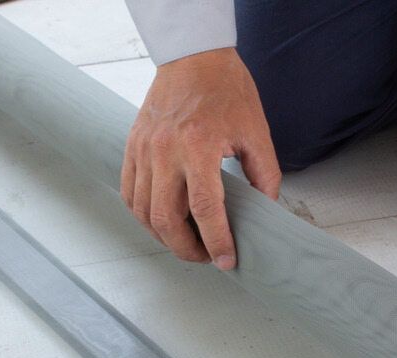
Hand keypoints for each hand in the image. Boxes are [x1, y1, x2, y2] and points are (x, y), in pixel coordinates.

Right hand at [121, 48, 280, 269]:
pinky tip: (164, 223)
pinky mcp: (132, 148)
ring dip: (165, 238)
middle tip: (207, 256)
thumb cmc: (226, 89)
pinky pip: (130, 195)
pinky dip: (145, 217)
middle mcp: (165, 150)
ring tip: (188, 243)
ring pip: (144, 213)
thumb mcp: (256, 132)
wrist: (193, 56)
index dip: (217, 242)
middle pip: (166, 220)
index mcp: (199, 145)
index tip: (227, 261)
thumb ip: (265, 176)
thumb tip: (266, 211)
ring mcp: (144, 150)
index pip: (205, 209)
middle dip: (188, 250)